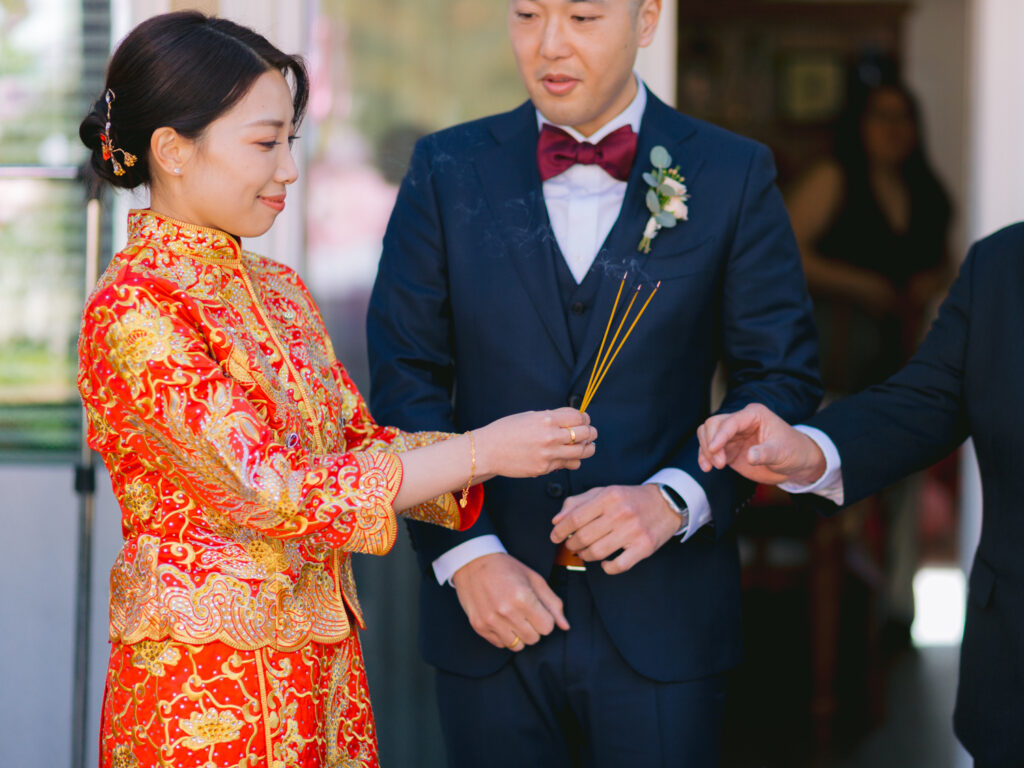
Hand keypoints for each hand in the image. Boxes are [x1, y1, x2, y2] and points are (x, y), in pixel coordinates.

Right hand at [451, 553, 569, 650]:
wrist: (473, 563)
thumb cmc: (506, 568)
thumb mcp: (534, 579)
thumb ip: (553, 603)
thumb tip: (565, 626)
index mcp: (523, 597)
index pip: (547, 627)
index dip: (545, 619)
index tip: (538, 610)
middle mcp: (506, 612)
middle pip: (534, 638)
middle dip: (534, 627)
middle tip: (525, 613)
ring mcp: (491, 621)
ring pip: (518, 646)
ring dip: (519, 634)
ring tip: (514, 618)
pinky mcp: (479, 627)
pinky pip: (501, 644)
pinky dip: (504, 635)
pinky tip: (501, 620)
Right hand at [475, 408, 595, 478]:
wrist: (488, 451)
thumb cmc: (507, 430)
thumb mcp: (530, 416)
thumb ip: (553, 417)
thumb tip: (575, 418)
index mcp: (546, 419)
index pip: (579, 417)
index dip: (585, 418)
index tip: (585, 420)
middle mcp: (550, 436)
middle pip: (585, 433)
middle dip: (591, 432)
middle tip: (590, 433)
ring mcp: (548, 455)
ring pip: (582, 452)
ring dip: (588, 448)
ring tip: (587, 446)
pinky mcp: (544, 469)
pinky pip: (568, 464)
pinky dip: (571, 460)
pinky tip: (568, 456)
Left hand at [550, 485, 680, 574]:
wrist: (666, 503)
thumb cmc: (630, 498)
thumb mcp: (603, 492)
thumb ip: (577, 503)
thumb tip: (556, 520)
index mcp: (608, 497)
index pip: (575, 517)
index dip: (560, 530)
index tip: (555, 536)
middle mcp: (620, 513)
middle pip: (584, 537)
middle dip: (571, 545)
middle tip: (570, 546)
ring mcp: (633, 531)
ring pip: (597, 552)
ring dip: (585, 556)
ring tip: (584, 553)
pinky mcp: (644, 547)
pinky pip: (618, 565)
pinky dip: (607, 567)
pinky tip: (604, 562)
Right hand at [696, 403, 825, 484]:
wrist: (796, 463)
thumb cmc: (793, 452)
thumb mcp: (783, 453)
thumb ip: (766, 453)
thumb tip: (750, 456)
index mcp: (754, 415)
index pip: (731, 421)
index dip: (720, 435)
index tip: (713, 450)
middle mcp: (741, 421)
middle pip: (713, 424)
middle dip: (711, 443)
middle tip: (720, 464)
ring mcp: (733, 435)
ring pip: (707, 433)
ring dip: (705, 450)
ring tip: (713, 467)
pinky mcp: (728, 448)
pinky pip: (709, 447)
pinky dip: (704, 456)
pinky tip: (706, 467)